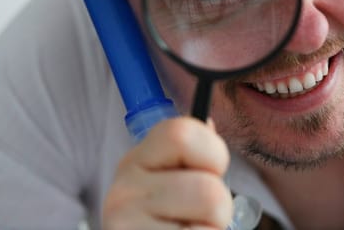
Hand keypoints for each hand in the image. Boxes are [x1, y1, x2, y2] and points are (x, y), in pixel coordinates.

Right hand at [102, 117, 232, 228]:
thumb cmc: (163, 222)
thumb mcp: (166, 182)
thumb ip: (188, 155)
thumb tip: (207, 125)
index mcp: (135, 162)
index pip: (182, 133)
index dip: (212, 153)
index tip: (209, 172)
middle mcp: (123, 194)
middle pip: (209, 190)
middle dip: (220, 209)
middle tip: (198, 220)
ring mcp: (127, 228)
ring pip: (211, 219)